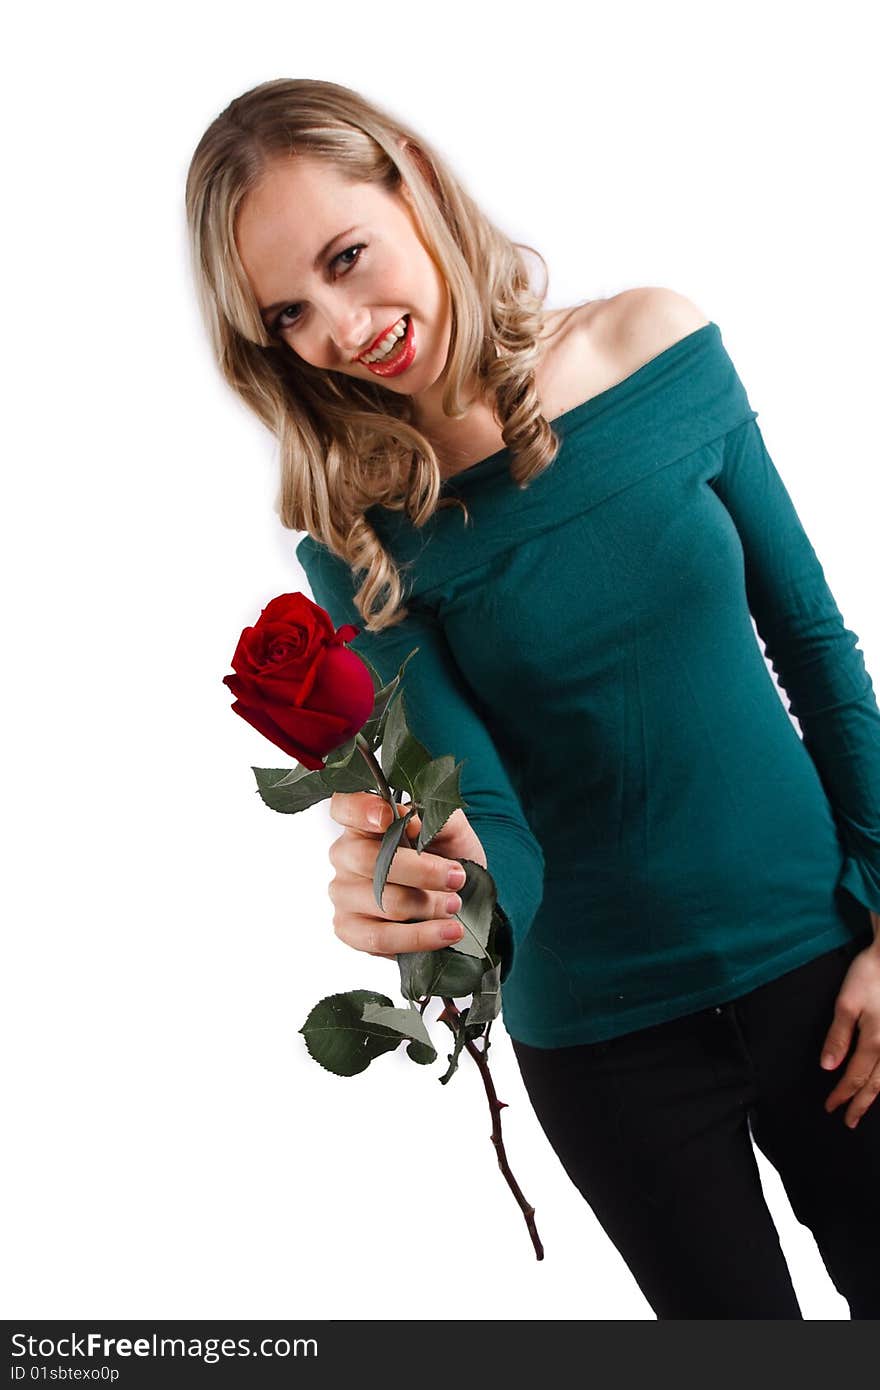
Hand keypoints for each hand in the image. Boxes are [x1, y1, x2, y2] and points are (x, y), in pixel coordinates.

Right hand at [326, 790, 486, 958]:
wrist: (457, 895)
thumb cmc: (447, 856)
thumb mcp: (451, 829)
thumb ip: (432, 816)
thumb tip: (410, 819)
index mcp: (363, 823)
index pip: (343, 807)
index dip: (360, 810)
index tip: (388, 817)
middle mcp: (345, 856)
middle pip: (368, 861)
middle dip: (422, 872)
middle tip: (455, 878)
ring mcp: (343, 894)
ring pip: (382, 902)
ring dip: (428, 906)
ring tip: (454, 905)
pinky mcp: (350, 930)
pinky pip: (381, 938)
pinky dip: (420, 937)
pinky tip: (446, 932)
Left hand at [820, 916, 879, 1128]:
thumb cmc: (871, 976)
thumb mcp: (846, 1003)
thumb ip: (838, 1037)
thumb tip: (828, 1067)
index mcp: (874, 1041)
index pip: (853, 1077)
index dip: (841, 1095)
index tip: (830, 1107)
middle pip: (874, 1084)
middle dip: (859, 1104)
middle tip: (848, 1121)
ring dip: (876, 1095)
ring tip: (865, 1109)